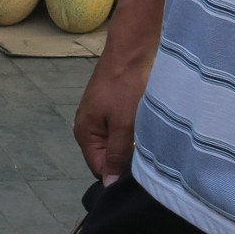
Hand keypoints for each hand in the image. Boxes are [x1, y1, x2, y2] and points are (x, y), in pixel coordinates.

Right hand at [74, 41, 152, 183]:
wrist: (132, 50)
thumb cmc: (126, 86)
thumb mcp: (123, 126)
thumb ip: (116, 155)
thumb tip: (107, 183)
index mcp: (85, 133)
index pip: (99, 169)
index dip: (118, 173)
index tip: (140, 170)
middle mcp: (88, 126)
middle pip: (107, 156)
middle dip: (126, 158)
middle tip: (148, 154)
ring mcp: (100, 115)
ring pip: (117, 142)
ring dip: (132, 143)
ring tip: (149, 137)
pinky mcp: (112, 105)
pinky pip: (122, 128)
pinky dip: (134, 129)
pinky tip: (147, 124)